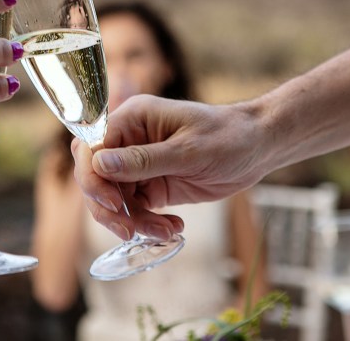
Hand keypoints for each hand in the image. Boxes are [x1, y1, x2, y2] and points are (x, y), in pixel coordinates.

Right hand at [71, 95, 269, 238]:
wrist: (257, 148)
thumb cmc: (228, 137)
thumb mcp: (188, 151)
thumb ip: (143, 159)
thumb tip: (100, 164)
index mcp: (132, 118)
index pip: (92, 147)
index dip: (94, 177)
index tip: (114, 203)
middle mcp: (129, 140)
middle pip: (95, 176)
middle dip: (108, 206)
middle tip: (131, 229)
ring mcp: (138, 164)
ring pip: (112, 198)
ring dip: (132, 221)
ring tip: (165, 231)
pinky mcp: (150, 185)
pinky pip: (134, 209)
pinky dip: (147, 224)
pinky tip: (173, 228)